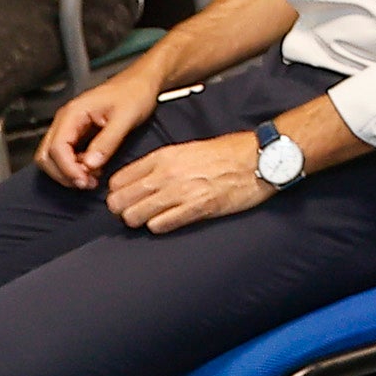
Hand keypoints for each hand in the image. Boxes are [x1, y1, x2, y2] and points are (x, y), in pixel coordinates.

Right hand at [42, 69, 162, 189]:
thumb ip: (107, 141)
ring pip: (52, 157)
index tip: (84, 181)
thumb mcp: (125, 118)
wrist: (142, 82)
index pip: (56, 147)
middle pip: (46, 155)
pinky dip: (74, 167)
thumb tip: (89, 164)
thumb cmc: (135, 93)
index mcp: (74, 112)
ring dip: (67, 172)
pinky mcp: (77, 133)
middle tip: (87, 183)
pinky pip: (65, 154)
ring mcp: (70, 126)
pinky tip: (93, 170)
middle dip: (63, 174)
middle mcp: (66, 119)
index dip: (67, 169)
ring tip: (92, 178)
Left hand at [105, 132, 276, 234]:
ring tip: (148, 219)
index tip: (124, 197)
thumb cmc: (227, 153)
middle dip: (122, 210)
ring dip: (138, 221)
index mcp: (163, 156)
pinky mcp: (196, 209)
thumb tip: (140, 181)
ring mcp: (180, 192)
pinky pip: (160, 225)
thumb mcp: (187, 149)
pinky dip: (159, 227)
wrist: (258, 159)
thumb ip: (161, 164)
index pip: (118, 180)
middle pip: (120, 201)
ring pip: (135, 216)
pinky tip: (167, 222)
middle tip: (132, 212)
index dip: (117, 192)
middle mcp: (167, 174)